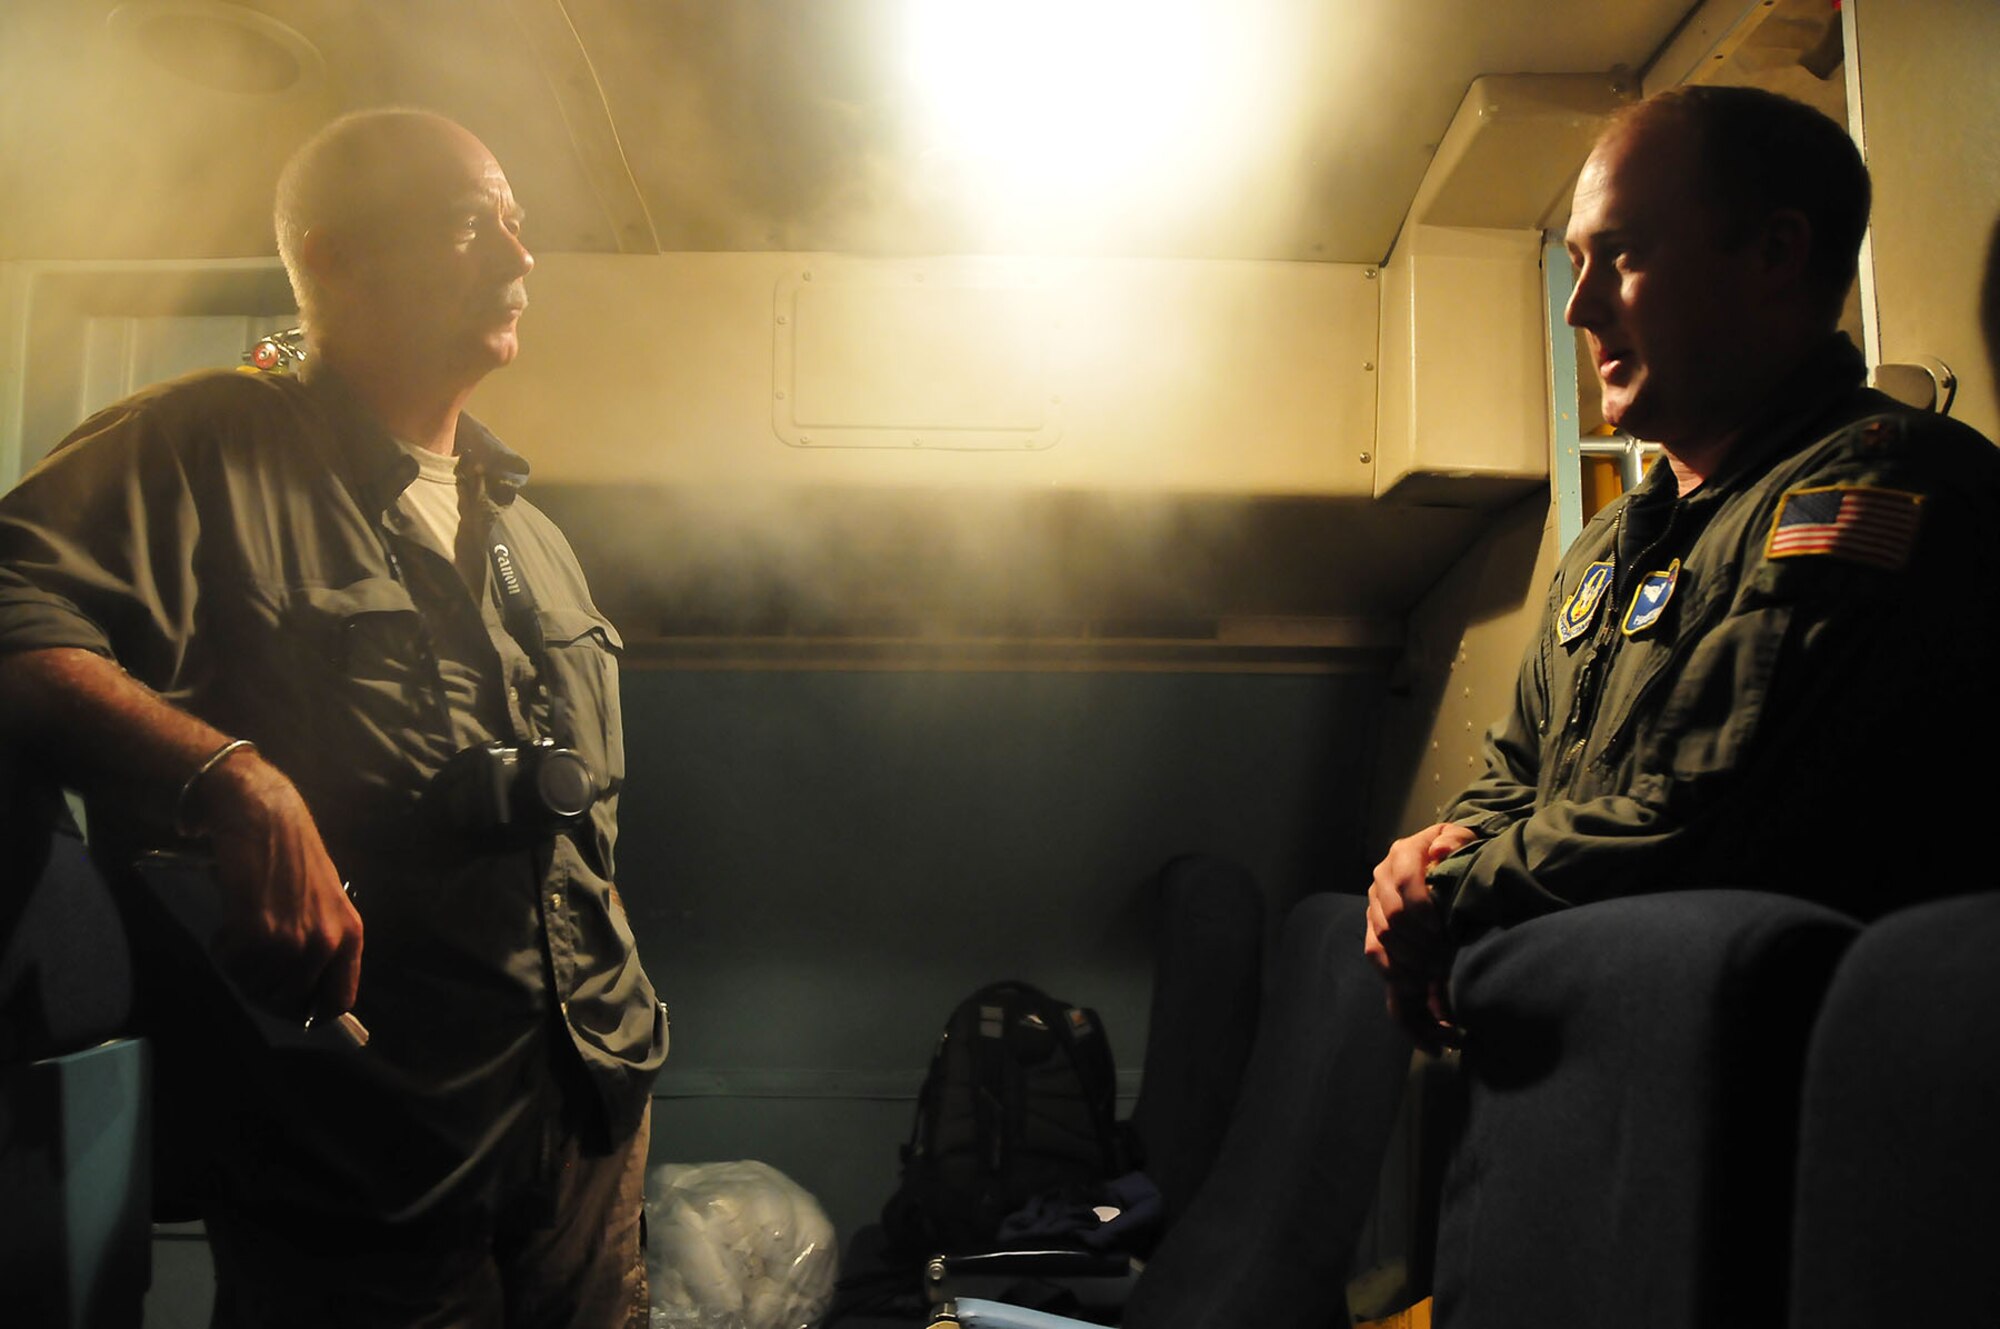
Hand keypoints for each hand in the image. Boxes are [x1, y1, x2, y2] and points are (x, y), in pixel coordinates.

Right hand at [197, 750, 363, 1022]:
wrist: (262, 814)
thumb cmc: (289, 854)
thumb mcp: (323, 900)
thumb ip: (318, 941)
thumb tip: (297, 991)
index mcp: (350, 934)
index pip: (338, 1001)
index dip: (309, 1012)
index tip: (287, 1007)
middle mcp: (327, 942)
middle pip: (288, 1001)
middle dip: (261, 989)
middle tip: (248, 961)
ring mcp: (292, 940)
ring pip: (255, 986)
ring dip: (238, 968)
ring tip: (238, 935)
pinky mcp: (257, 932)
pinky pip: (231, 965)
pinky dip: (221, 950)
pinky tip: (226, 923)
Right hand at [1365, 822, 1474, 1050]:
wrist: (1446, 858)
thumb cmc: (1459, 851)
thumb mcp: (1464, 839)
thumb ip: (1455, 841)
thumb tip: (1441, 853)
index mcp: (1402, 854)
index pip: (1404, 884)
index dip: (1422, 909)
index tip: (1444, 929)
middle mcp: (1381, 878)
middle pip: (1391, 917)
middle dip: (1419, 943)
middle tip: (1446, 962)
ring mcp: (1375, 905)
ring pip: (1382, 938)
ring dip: (1410, 961)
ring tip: (1437, 977)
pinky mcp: (1374, 927)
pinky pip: (1374, 953)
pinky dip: (1392, 972)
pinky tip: (1417, 993)